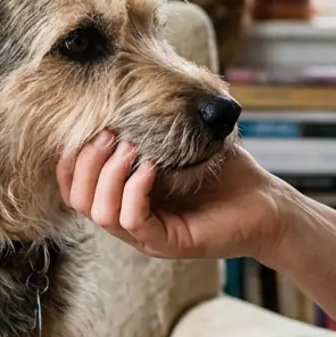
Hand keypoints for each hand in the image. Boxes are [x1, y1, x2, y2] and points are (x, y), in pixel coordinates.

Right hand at [55, 129, 289, 261]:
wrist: (265, 202)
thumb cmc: (223, 173)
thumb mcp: (177, 143)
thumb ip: (146, 127)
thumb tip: (119, 93)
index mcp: (122, 198)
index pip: (74, 188)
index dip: (70, 161)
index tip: (87, 129)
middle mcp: (128, 220)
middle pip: (79, 200)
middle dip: (86, 162)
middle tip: (110, 134)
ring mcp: (146, 236)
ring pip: (100, 213)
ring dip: (109, 174)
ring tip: (130, 147)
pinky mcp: (168, 243)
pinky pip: (133, 221)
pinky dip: (135, 189)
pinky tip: (151, 167)